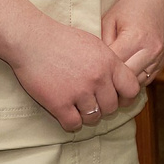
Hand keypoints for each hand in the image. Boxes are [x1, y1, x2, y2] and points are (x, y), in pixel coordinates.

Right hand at [11, 18, 140, 132]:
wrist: (31, 40)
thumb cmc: (61, 39)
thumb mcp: (94, 44)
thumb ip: (108, 62)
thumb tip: (119, 78)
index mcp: (109, 63)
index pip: (131, 89)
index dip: (125, 97)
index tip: (116, 98)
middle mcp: (98, 78)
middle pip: (112, 107)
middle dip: (103, 108)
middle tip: (92, 103)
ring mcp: (79, 92)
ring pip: (94, 118)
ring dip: (87, 116)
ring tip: (78, 108)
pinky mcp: (59, 103)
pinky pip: (73, 124)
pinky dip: (71, 123)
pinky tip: (66, 114)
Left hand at [100, 0, 163, 90]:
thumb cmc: (128, 8)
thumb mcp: (109, 21)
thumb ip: (103, 44)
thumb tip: (96, 65)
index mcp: (135, 38)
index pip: (114, 65)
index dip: (100, 70)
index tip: (88, 73)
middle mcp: (150, 50)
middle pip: (127, 78)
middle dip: (111, 82)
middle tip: (96, 84)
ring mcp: (159, 57)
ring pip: (137, 83)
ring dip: (123, 84)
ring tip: (108, 83)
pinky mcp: (162, 62)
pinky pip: (146, 80)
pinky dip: (134, 81)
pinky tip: (123, 77)